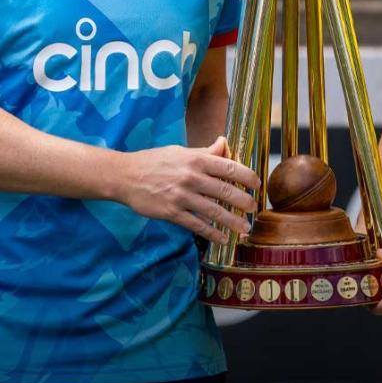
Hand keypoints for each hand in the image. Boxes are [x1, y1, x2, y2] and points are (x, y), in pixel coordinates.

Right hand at [120, 136, 260, 244]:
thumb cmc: (154, 161)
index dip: (247, 176)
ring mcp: (181, 196)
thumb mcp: (180, 151)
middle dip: (244, 201)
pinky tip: (223, 239)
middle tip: (254, 209)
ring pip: (214, 211)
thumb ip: (205, 152)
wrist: (125, 176)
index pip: (229, 167)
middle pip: (225, 191)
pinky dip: (212, 233)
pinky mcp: (172, 212)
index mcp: (195, 159)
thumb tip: (224, 143)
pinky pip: (196, 225)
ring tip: (245, 229)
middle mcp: (191, 177)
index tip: (257, 184)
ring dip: (232, 222)